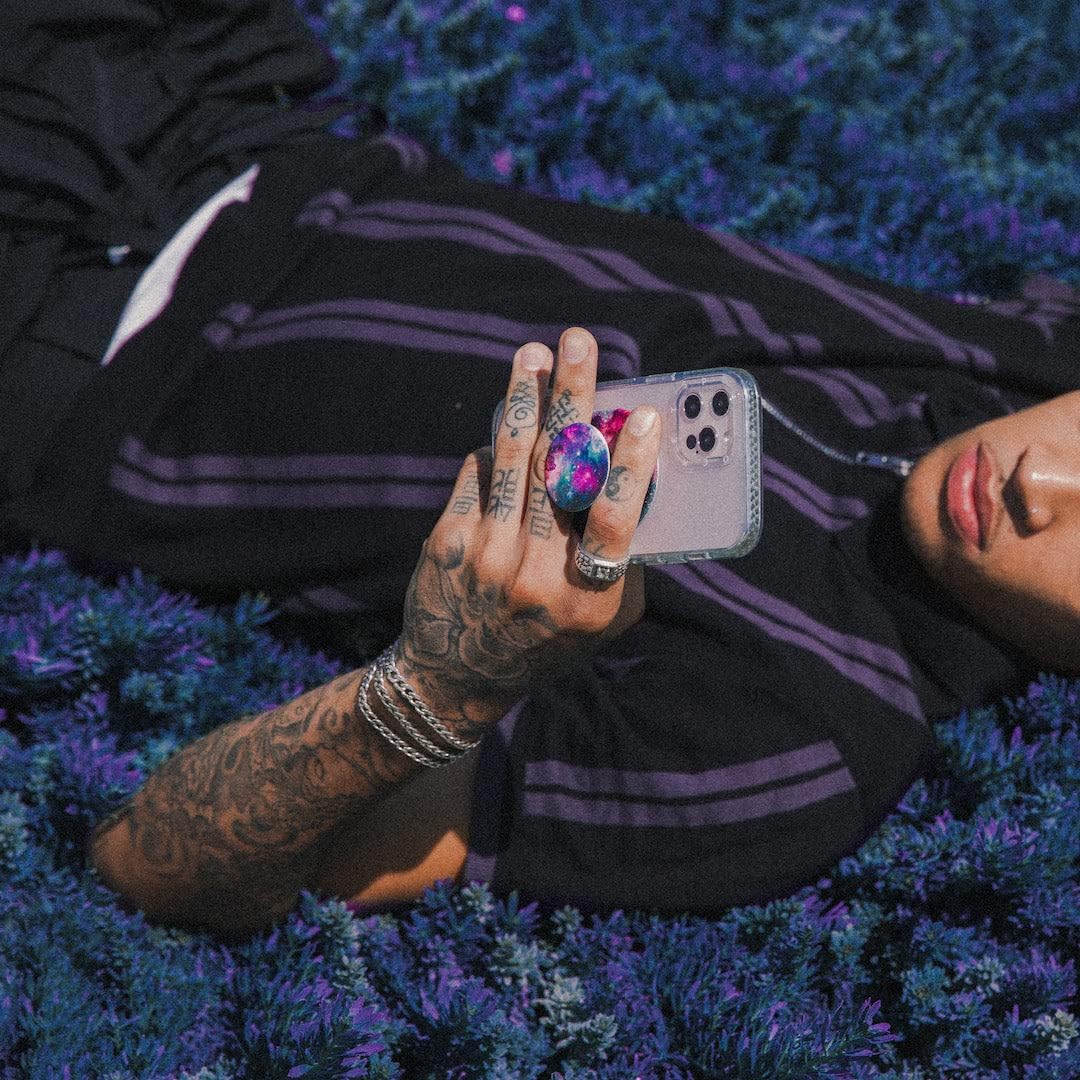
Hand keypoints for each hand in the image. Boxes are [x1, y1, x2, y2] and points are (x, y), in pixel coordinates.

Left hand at [396, 327, 660, 740]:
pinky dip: (496, 443)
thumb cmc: (549, 639)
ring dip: (525, 400)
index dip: (629, 467)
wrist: (458, 676)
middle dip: (572, 398)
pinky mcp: (448, 542)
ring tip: (533, 355)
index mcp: (589, 598)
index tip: (645, 416)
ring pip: (512, 461)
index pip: (614, 522)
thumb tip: (634, 471)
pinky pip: (478, 475)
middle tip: (579, 342)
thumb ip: (623, 556)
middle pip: (559, 472)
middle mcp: (537, 577)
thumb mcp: (604, 616)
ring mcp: (487, 558)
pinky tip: (510, 413)